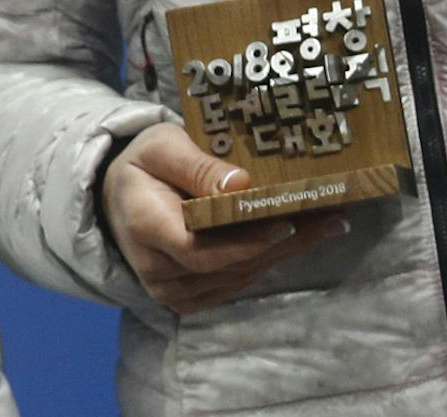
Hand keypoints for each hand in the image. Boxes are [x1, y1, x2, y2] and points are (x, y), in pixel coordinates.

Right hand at [100, 123, 348, 313]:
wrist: (117, 197)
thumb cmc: (142, 165)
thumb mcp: (161, 147)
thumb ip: (196, 166)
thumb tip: (242, 185)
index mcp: (145, 226)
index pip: (200, 248)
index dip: (246, 242)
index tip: (289, 223)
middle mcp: (156, 269)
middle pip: (229, 265)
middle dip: (281, 243)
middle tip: (329, 218)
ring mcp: (171, 290)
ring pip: (238, 276)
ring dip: (282, 252)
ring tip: (324, 224)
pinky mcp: (187, 299)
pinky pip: (234, 283)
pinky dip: (265, 261)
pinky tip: (295, 240)